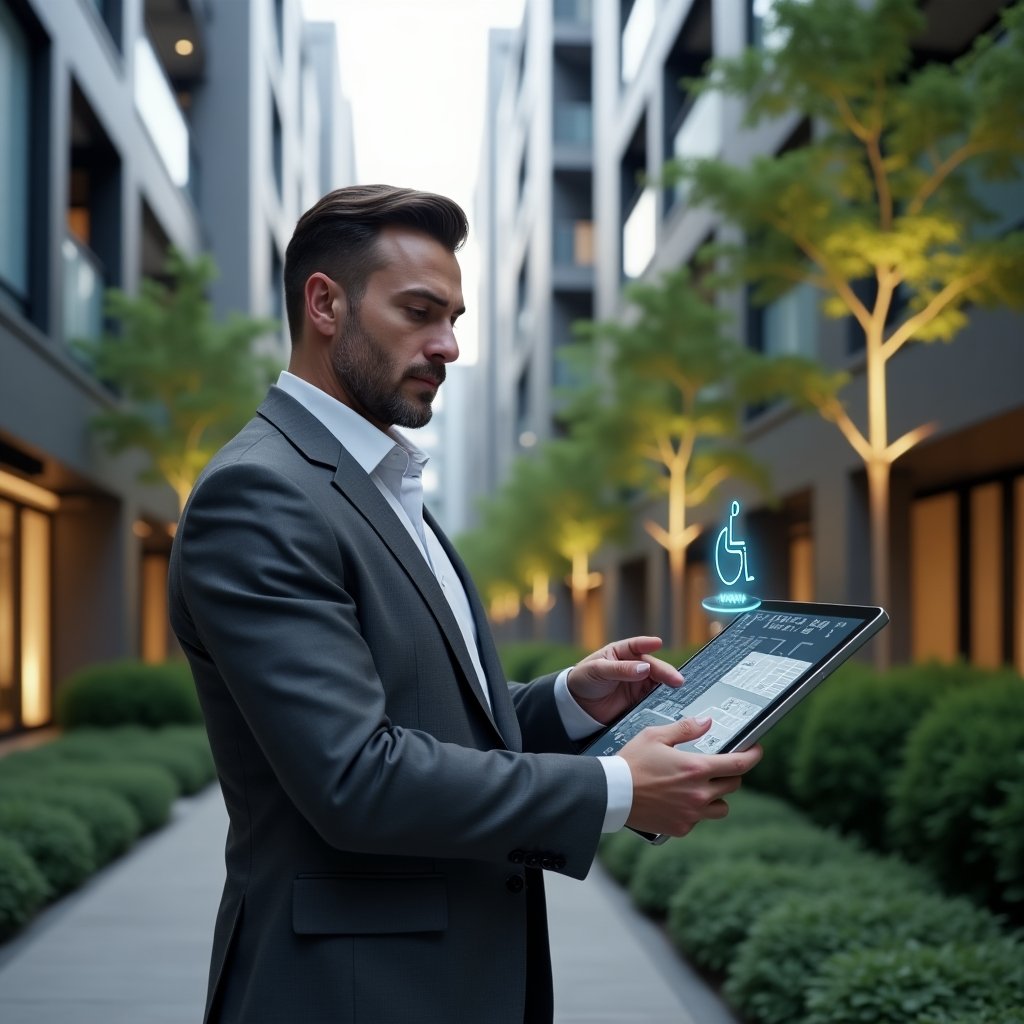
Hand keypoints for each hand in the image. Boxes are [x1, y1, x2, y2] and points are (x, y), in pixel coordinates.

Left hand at [567, 636, 682, 724]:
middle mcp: (633, 666)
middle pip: (653, 666)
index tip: (658, 643)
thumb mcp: (599, 670)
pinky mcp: (638, 700)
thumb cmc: (584, 679)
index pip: (636, 646)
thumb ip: (621, 669)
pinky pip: (653, 699)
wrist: (577, 705)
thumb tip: (645, 668)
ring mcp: (637, 683)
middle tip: (676, 680)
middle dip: (665, 672)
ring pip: (657, 683)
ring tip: (679, 691)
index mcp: (621, 652)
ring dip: (668, 686)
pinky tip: (671, 703)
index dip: (647, 644)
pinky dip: (663, 700)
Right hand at [618, 717, 762, 837]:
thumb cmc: (632, 761)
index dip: (753, 756)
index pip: (738, 764)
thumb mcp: (655, 736)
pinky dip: (695, 810)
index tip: (756, 751)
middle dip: (730, 774)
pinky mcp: (682, 827)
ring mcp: (692, 813)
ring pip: (721, 807)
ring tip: (699, 787)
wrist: (612, 793)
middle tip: (716, 766)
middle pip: (733, 785)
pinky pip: (699, 819)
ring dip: (717, 796)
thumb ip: (686, 728)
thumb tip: (707, 722)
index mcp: (696, 768)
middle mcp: (699, 793)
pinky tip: (678, 800)